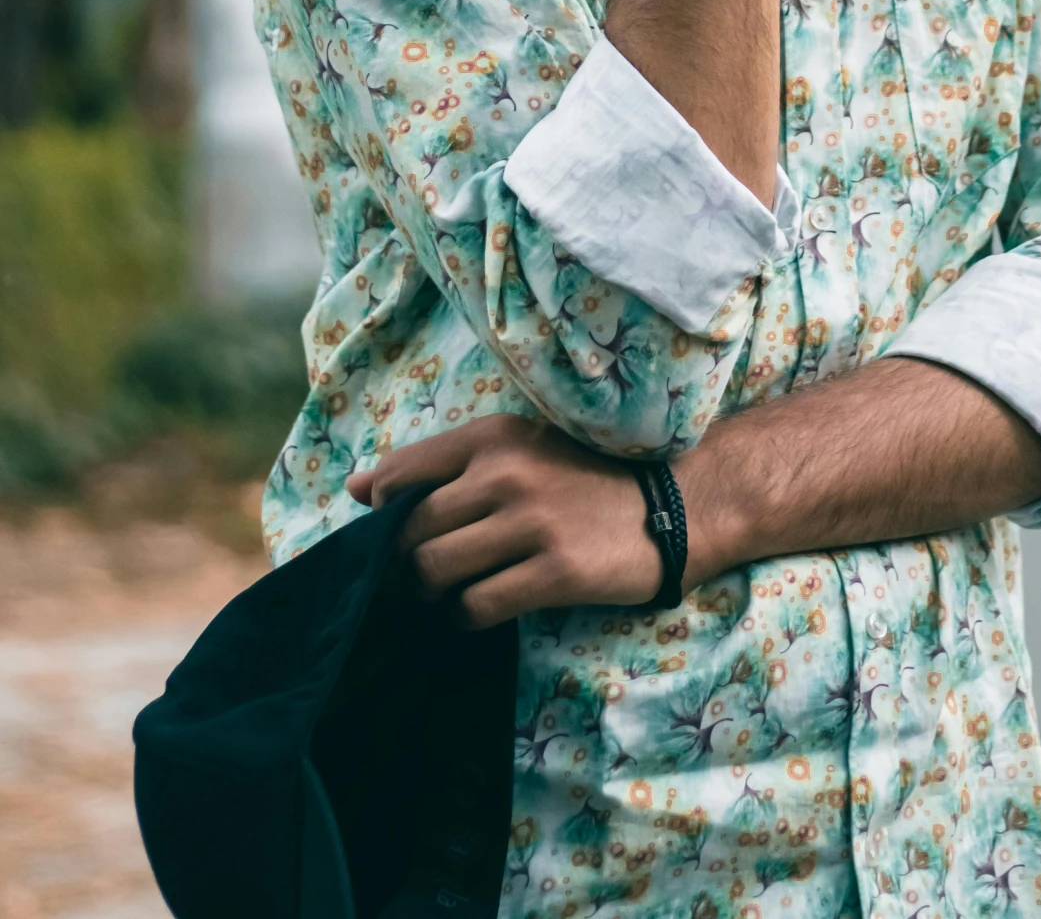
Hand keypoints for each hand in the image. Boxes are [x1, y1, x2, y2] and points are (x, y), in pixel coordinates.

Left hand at [347, 415, 661, 627]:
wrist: (672, 502)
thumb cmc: (584, 476)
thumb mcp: (517, 449)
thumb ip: (439, 467)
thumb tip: (355, 489)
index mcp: (492, 435)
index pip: (398, 476)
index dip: (385, 515)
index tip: (406, 530)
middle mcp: (505, 473)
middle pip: (410, 533)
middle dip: (408, 562)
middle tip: (431, 571)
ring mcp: (530, 523)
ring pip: (435, 571)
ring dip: (435, 591)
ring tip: (458, 587)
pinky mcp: (554, 572)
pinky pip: (476, 607)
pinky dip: (467, 616)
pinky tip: (487, 605)